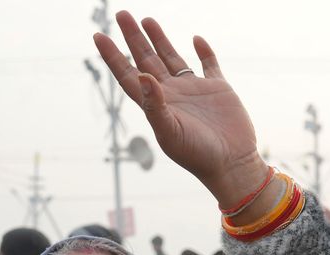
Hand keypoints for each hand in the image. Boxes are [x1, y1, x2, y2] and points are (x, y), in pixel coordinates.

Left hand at [92, 13, 272, 214]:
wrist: (231, 164)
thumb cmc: (197, 155)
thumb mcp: (170, 132)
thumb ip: (154, 105)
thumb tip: (142, 75)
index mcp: (155, 104)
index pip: (128, 75)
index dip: (112, 56)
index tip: (98, 35)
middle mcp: (171, 94)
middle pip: (146, 60)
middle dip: (133, 38)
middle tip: (121, 14)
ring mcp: (194, 90)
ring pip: (172, 58)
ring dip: (159, 39)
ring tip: (146, 20)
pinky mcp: (218, 88)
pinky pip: (208, 64)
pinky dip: (203, 51)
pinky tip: (195, 38)